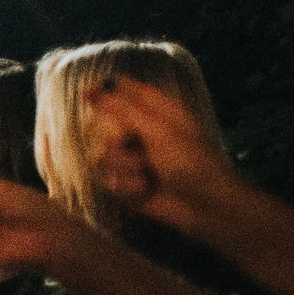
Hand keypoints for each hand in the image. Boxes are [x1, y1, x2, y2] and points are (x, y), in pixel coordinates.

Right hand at [84, 78, 238, 233]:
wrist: (205, 206)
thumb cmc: (191, 162)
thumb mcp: (159, 130)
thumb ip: (123, 110)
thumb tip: (92, 89)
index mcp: (154, 111)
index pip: (122, 89)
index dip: (103, 90)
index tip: (87, 95)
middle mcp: (139, 131)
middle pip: (102, 125)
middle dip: (111, 138)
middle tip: (125, 143)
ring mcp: (131, 159)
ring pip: (101, 156)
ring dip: (123, 166)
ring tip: (146, 173)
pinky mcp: (126, 184)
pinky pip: (108, 180)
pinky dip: (127, 187)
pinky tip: (145, 191)